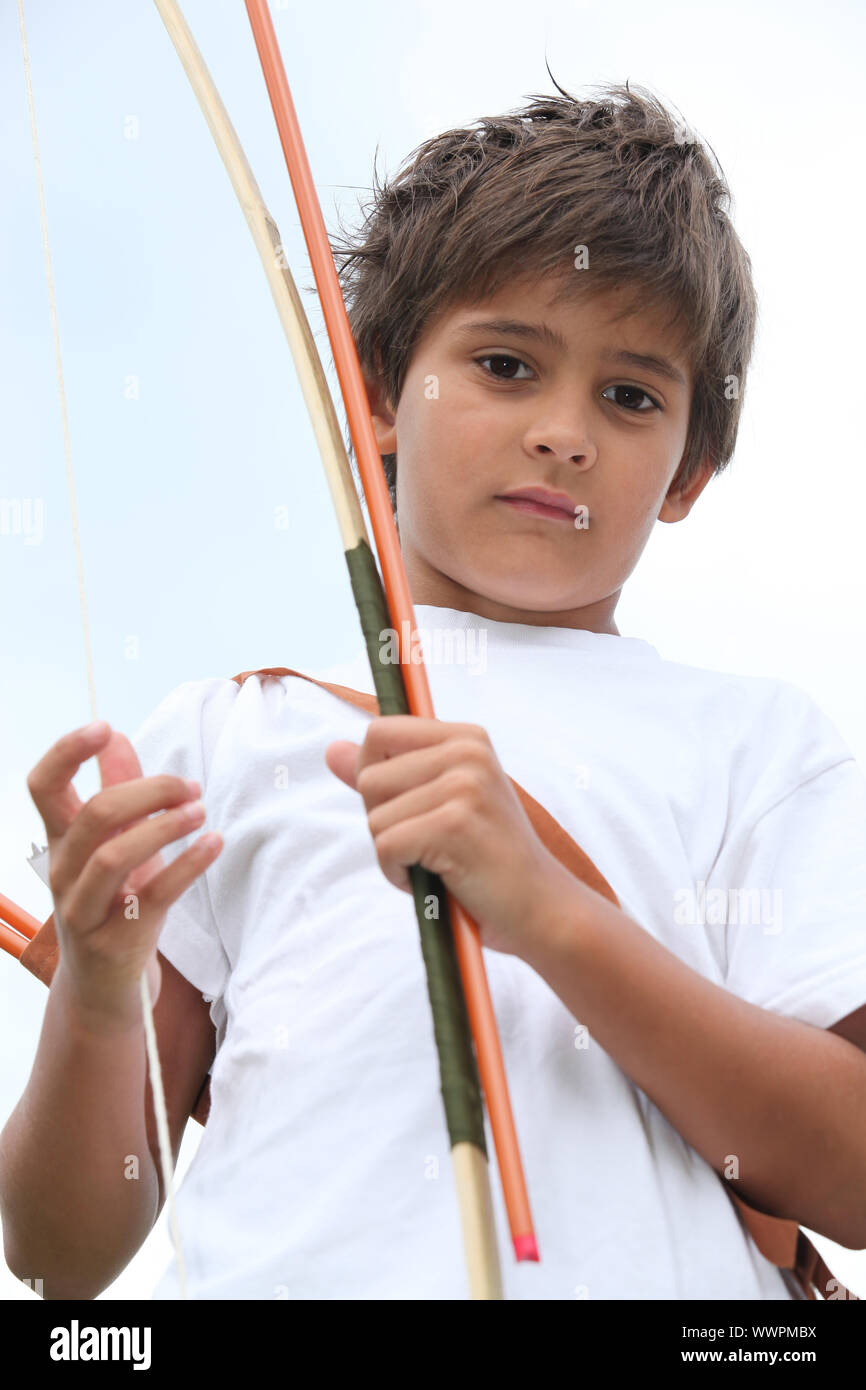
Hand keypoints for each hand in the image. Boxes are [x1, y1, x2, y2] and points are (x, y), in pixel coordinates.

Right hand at [26, 721, 222, 1025]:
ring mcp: (86, 910)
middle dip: (146, 790)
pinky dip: (188, 865)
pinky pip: (154, 896)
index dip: (66, 752)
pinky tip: (214, 843)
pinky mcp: (118, 941)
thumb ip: (118, 793)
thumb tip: (118, 739)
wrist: (106, 991)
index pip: (43, 786)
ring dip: (164, 825)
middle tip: (189, 787)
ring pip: (114, 856)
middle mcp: (65, 873)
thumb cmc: (115, 905)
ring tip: (201, 811)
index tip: (104, 727)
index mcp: (61, 843)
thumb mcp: (116, 846)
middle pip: (93, 814)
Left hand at [325, 716, 568, 957]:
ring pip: (375, 817)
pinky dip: (399, 875)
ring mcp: (463, 786)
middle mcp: (467, 752)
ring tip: (437, 864)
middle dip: (384, 821)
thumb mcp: (439, 803)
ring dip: (395, 853)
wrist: (540, 908)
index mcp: (466, 737)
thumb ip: (387, 773)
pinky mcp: (454, 825)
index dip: (375, 775)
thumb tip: (331, 749)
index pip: (379, 732)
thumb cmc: (487, 859)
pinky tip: (435, 881)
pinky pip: (386, 847)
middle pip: (369, 777)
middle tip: (429, 844)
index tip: (408, 807)